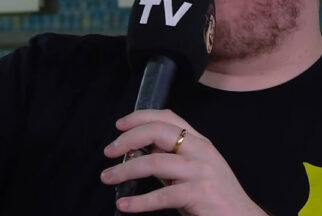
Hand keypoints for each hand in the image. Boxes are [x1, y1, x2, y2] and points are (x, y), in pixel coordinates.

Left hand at [101, 109, 266, 215]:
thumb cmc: (213, 197)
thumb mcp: (192, 170)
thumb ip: (169, 158)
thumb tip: (136, 149)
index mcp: (199, 141)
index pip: (168, 117)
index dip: (140, 117)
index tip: (119, 126)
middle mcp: (201, 150)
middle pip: (158, 131)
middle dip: (127, 139)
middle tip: (108, 152)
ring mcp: (201, 171)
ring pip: (154, 161)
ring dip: (125, 170)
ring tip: (108, 177)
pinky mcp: (200, 193)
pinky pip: (162, 195)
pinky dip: (138, 201)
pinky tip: (125, 204)